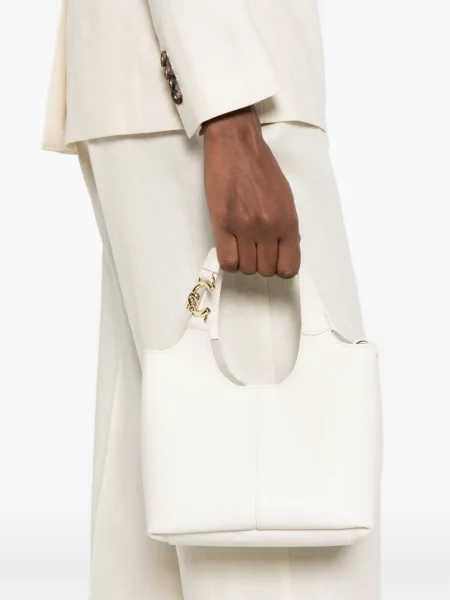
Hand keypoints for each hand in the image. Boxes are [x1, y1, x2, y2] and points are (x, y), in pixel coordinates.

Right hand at [203, 106, 299, 277]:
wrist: (236, 146)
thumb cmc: (261, 167)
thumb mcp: (285, 197)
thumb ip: (286, 225)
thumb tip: (285, 248)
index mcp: (288, 221)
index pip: (289, 267)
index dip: (280, 268)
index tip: (274, 261)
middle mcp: (268, 228)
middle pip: (265, 270)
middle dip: (261, 264)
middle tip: (255, 249)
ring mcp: (245, 227)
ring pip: (246, 268)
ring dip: (243, 261)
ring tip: (241, 245)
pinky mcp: (223, 224)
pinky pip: (227, 261)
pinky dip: (229, 261)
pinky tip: (229, 247)